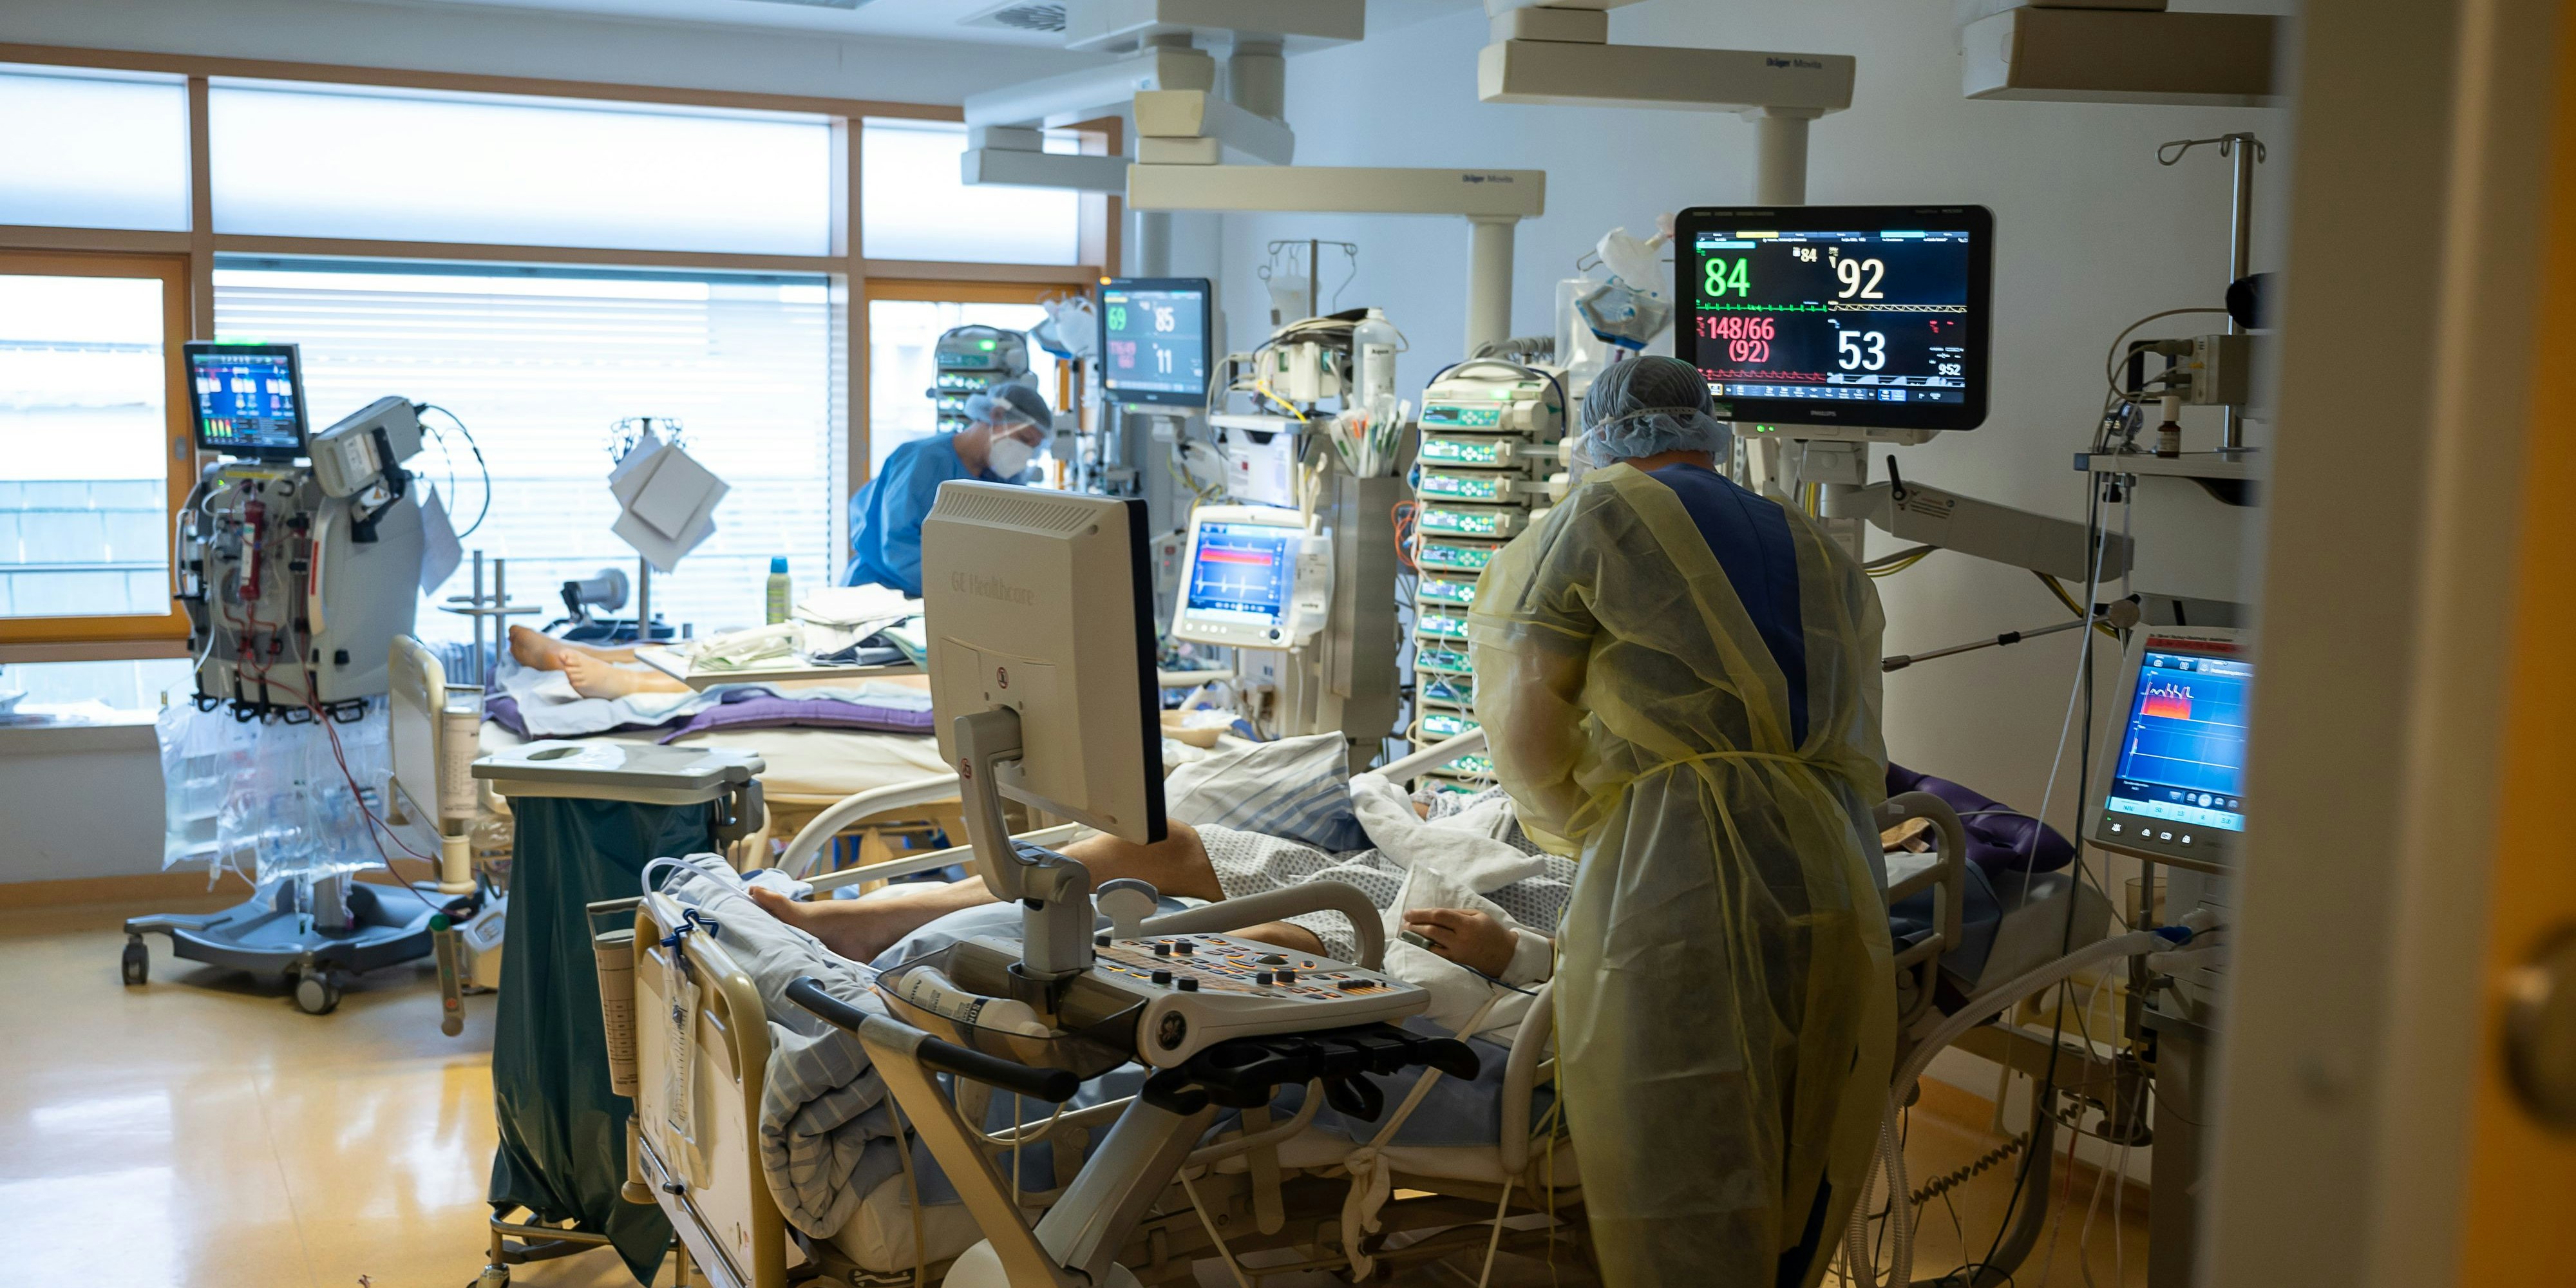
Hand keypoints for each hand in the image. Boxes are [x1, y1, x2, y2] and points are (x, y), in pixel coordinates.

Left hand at [1401, 907, 1517, 977]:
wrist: (1506, 956)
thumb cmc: (1492, 932)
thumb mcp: (1478, 915)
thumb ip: (1457, 913)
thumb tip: (1435, 914)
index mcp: (1466, 925)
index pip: (1438, 916)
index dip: (1421, 913)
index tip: (1409, 913)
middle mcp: (1460, 940)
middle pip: (1431, 931)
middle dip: (1415, 925)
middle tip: (1405, 922)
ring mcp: (1457, 954)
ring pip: (1431, 945)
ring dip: (1417, 938)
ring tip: (1408, 932)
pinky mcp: (1456, 963)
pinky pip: (1437, 956)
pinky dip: (1426, 949)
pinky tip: (1419, 944)